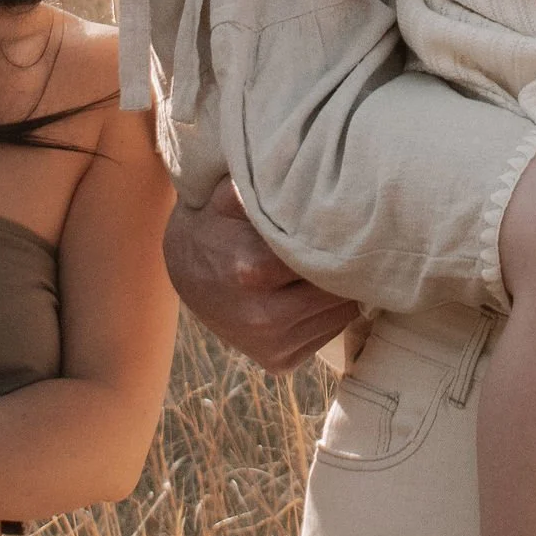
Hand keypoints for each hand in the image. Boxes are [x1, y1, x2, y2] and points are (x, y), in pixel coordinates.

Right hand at [163, 180, 355, 376]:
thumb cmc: (219, 222)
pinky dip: (327, 315)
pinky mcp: (277, 362)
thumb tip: (304, 172)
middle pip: (338, 290)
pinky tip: (310, 293)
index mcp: (253, 270)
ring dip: (340, 292)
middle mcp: (262, 316)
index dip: (341, 239)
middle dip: (345, 267)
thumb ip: (266, 184)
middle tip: (350, 244)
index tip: (348, 225)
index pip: (327, 257)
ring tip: (327, 267)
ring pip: (340, 315)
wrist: (186, 268)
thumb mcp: (233, 194)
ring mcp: (269, 344)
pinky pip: (326, 336)